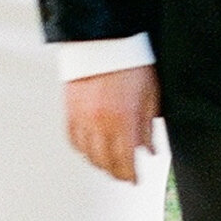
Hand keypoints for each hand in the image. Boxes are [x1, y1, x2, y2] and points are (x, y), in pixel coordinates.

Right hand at [65, 66, 158, 180]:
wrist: (104, 40)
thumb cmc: (129, 62)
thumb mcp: (150, 95)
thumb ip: (148, 126)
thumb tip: (150, 149)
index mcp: (123, 121)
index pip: (125, 161)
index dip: (131, 175)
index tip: (135, 180)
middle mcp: (100, 123)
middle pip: (105, 162)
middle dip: (116, 172)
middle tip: (123, 175)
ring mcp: (82, 118)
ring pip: (87, 154)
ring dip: (99, 163)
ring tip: (108, 165)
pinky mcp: (70, 110)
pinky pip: (73, 140)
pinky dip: (82, 149)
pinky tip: (89, 150)